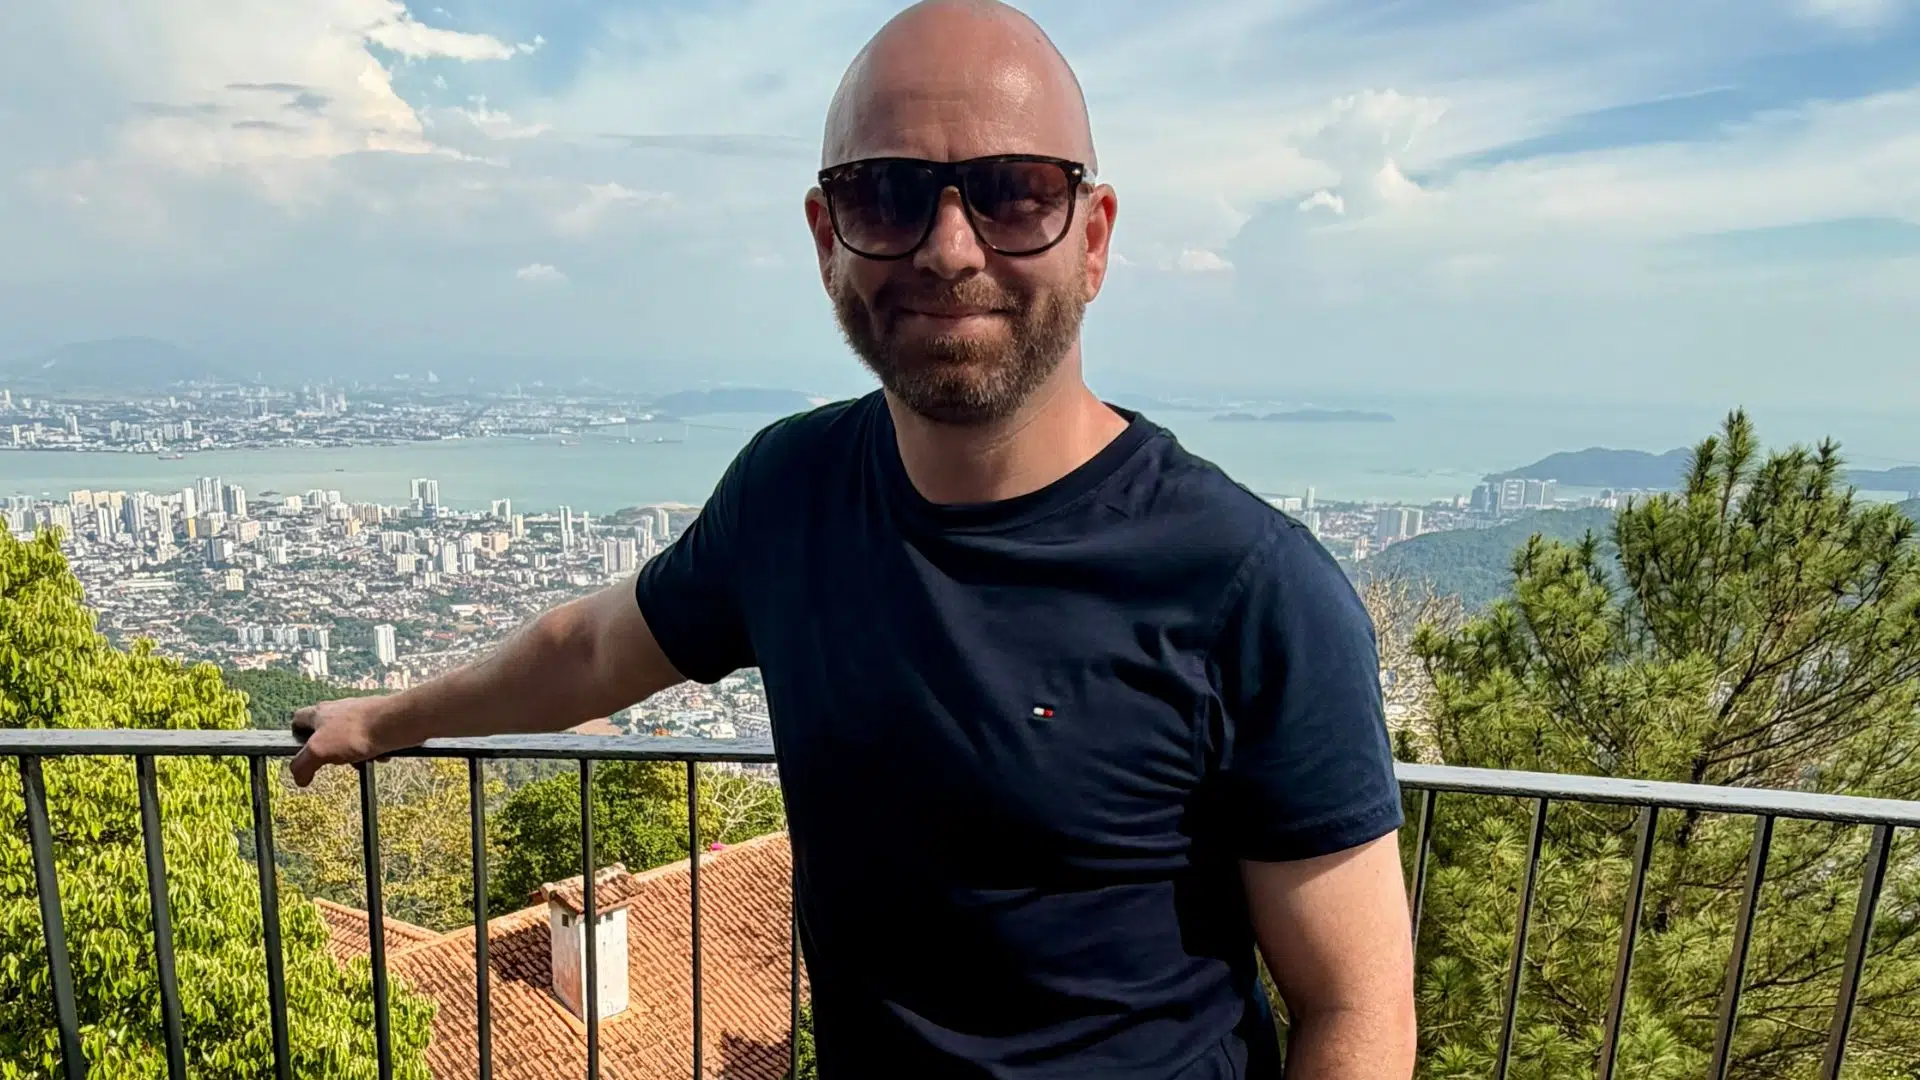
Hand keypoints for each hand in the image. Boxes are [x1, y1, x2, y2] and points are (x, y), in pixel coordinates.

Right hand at [289, 696, 405, 786]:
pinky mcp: (378, 719)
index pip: (298, 719)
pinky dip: (373, 750)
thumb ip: (303, 765)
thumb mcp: (318, 751)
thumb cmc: (355, 732)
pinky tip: (379, 755)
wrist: (394, 723)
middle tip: (338, 761)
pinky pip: (370, 739)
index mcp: (318, 713)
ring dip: (354, 753)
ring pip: (349, 739)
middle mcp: (338, 709)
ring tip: (363, 760)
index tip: (302, 751)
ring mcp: (359, 713)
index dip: (296, 735)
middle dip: (332, 752)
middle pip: (327, 734)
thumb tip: (299, 779)